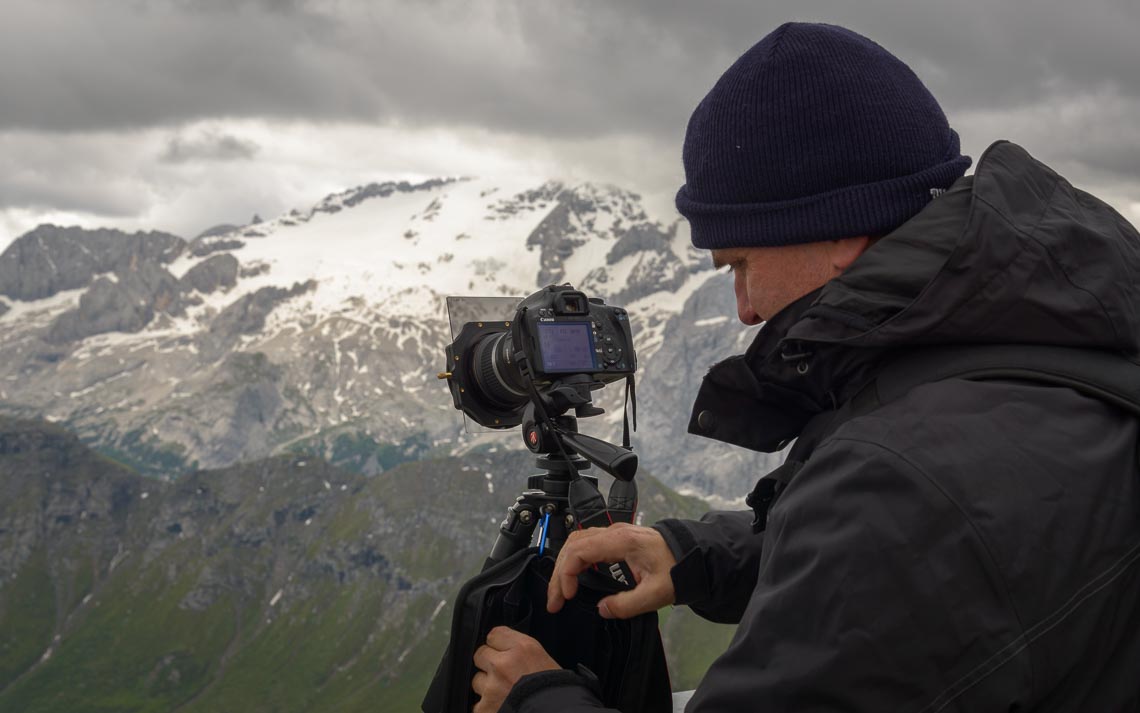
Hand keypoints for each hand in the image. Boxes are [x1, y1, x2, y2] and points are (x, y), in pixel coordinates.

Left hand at [472, 626, 559, 712]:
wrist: (554, 712)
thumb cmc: (554, 690)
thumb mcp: (542, 658)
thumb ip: (519, 649)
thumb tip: (502, 646)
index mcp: (522, 649)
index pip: (494, 634)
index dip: (499, 645)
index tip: (503, 651)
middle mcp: (503, 665)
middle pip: (480, 654)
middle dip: (489, 664)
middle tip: (504, 674)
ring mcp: (492, 688)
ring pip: (477, 680)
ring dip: (488, 687)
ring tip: (505, 693)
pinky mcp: (485, 708)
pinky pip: (478, 703)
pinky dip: (488, 706)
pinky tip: (502, 705)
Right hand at [547, 522, 676, 618]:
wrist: (694, 555)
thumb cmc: (678, 569)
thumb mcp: (656, 594)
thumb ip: (627, 605)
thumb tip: (602, 610)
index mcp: (621, 541)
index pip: (580, 550)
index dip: (566, 573)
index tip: (568, 596)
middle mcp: (614, 533)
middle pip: (572, 545)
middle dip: (559, 574)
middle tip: (554, 601)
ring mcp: (614, 535)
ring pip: (576, 543)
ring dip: (564, 567)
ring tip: (560, 593)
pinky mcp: (616, 541)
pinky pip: (586, 546)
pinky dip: (574, 562)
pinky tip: (574, 580)